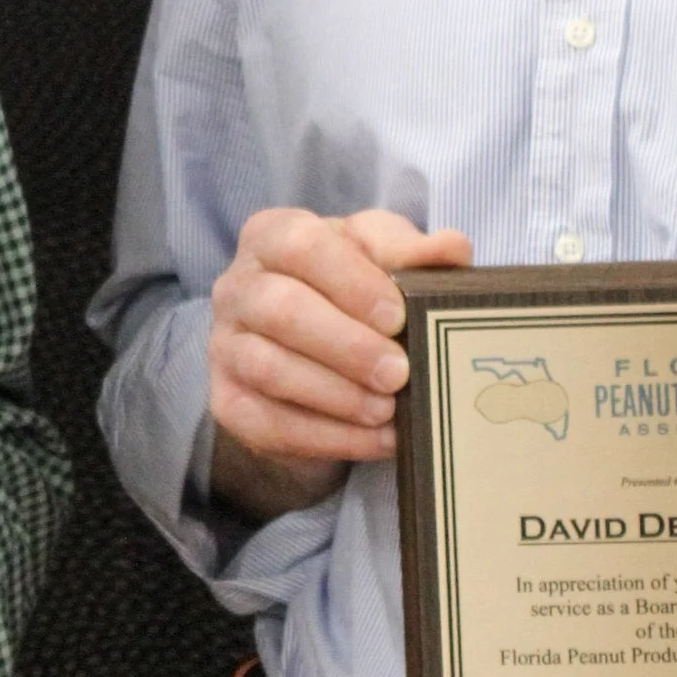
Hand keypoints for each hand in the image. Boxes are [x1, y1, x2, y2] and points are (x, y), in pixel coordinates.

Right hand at [208, 206, 473, 517]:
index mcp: (271, 236)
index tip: (397, 316)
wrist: (311, 354)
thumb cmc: (349, 290)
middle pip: (280, 309)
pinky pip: (270, 423)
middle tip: (399, 372)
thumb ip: (412, 251)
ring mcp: (225, 346)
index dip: (350, 281)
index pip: (301, 245)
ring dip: (337, 395)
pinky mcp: (229, 402)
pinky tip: (377, 440)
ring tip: (389, 410)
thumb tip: (452, 248)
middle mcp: (237, 287)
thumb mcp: (380, 259)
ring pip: (269, 368)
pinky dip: (330, 437)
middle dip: (346, 345)